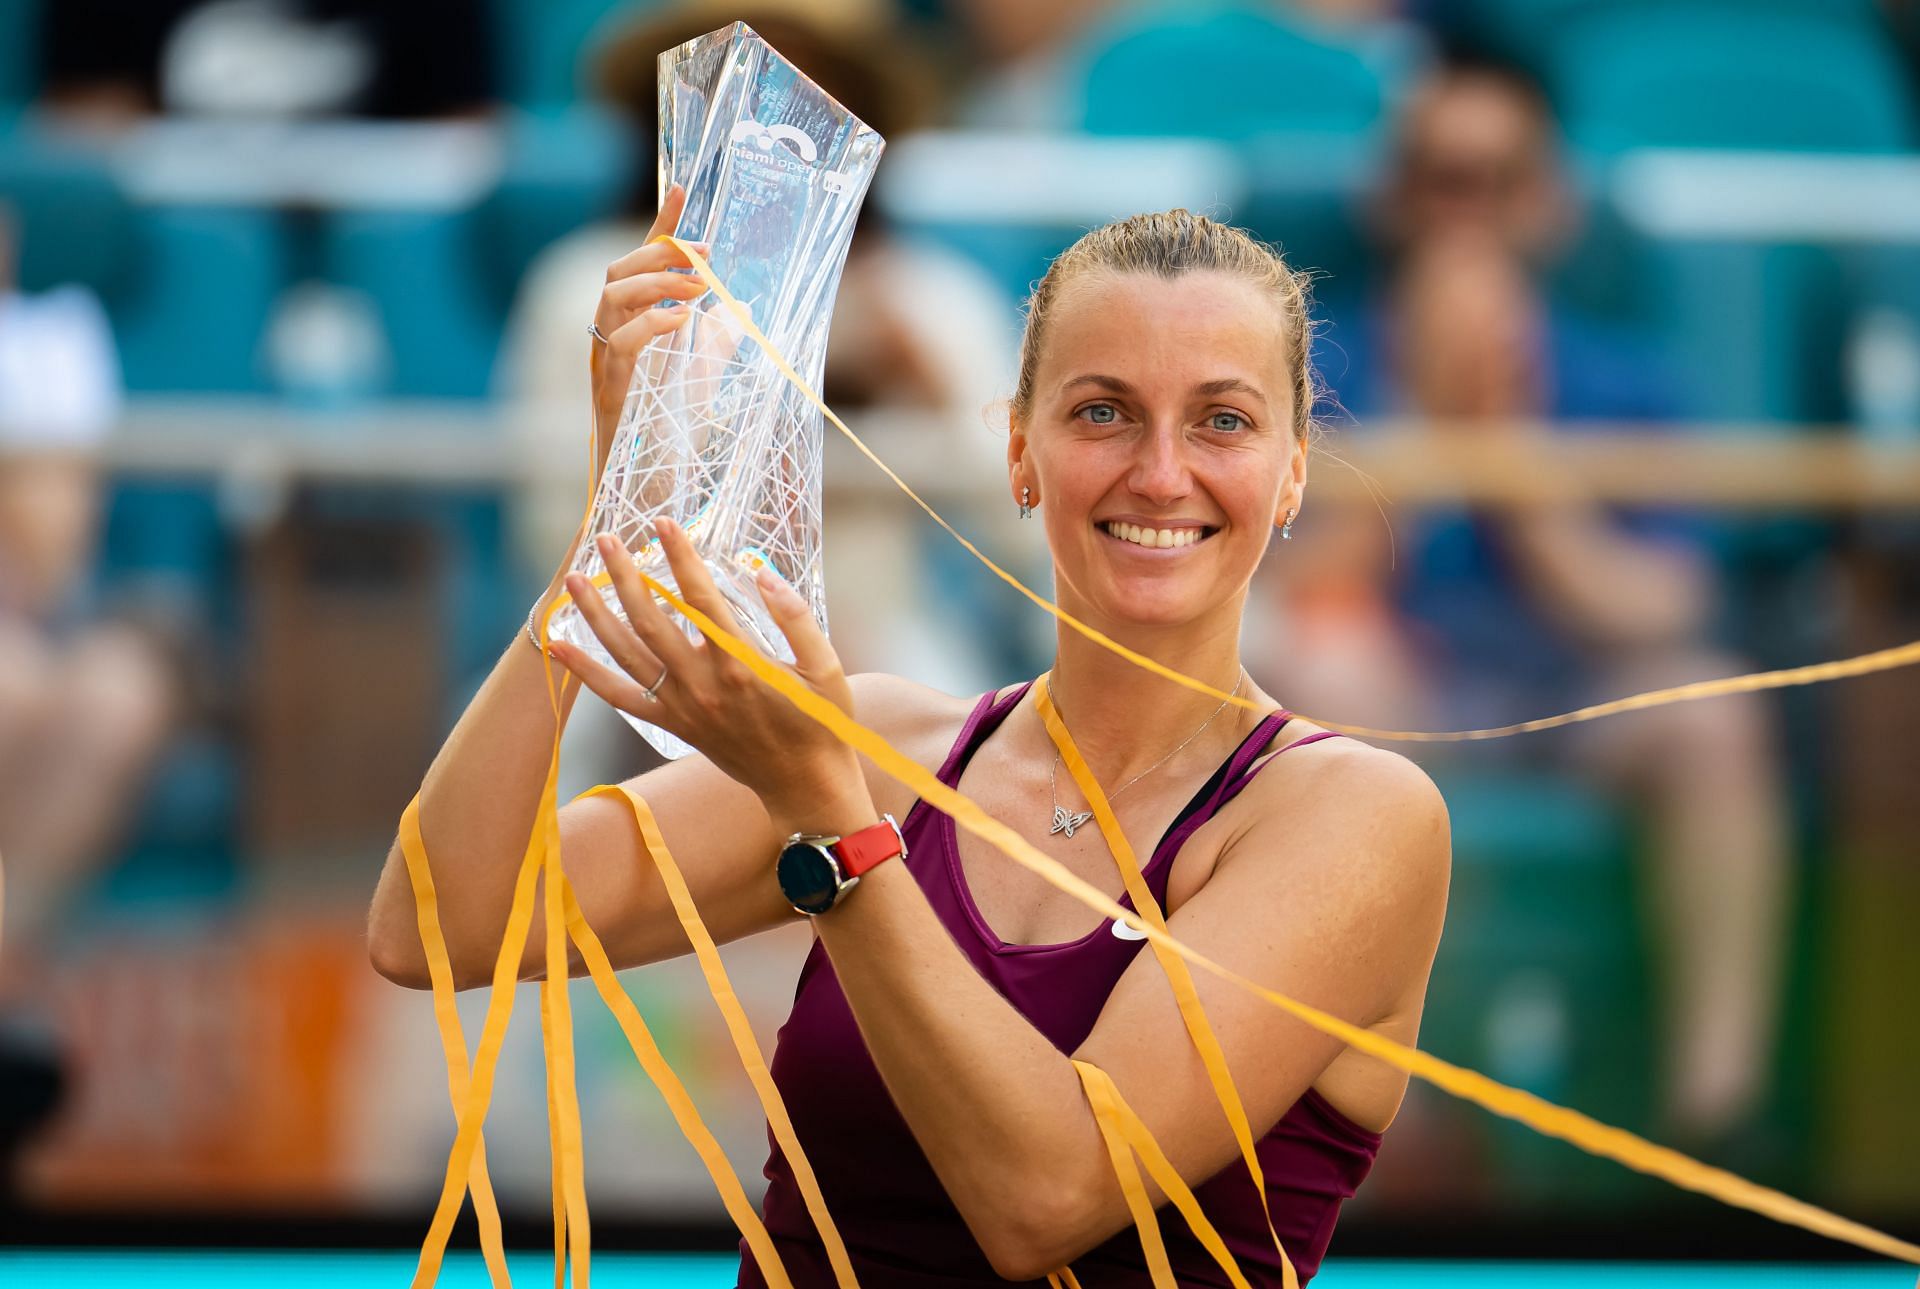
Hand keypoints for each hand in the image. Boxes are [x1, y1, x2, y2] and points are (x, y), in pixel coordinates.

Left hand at [549, 519, 867, 825]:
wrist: (803, 784)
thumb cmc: (822, 722)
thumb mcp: (827, 666)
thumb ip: (796, 617)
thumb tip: (761, 573)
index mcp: (742, 665)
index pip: (702, 598)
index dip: (681, 557)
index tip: (664, 523)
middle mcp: (703, 685)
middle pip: (651, 620)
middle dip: (625, 576)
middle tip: (606, 539)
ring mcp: (683, 707)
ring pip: (626, 654)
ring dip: (596, 614)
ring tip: (574, 579)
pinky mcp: (673, 724)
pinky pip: (620, 697)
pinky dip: (587, 672)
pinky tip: (558, 646)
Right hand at [588, 184, 710, 487]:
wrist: (653, 493)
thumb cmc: (673, 440)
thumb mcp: (704, 378)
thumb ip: (717, 341)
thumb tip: (739, 304)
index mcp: (631, 330)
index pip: (640, 265)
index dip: (660, 226)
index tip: (684, 187)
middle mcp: (610, 340)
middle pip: (616, 273)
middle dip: (660, 254)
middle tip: (705, 253)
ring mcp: (605, 365)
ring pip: (610, 298)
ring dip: (657, 282)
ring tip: (698, 285)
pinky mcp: (608, 392)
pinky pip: (621, 344)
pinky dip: (651, 323)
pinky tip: (683, 318)